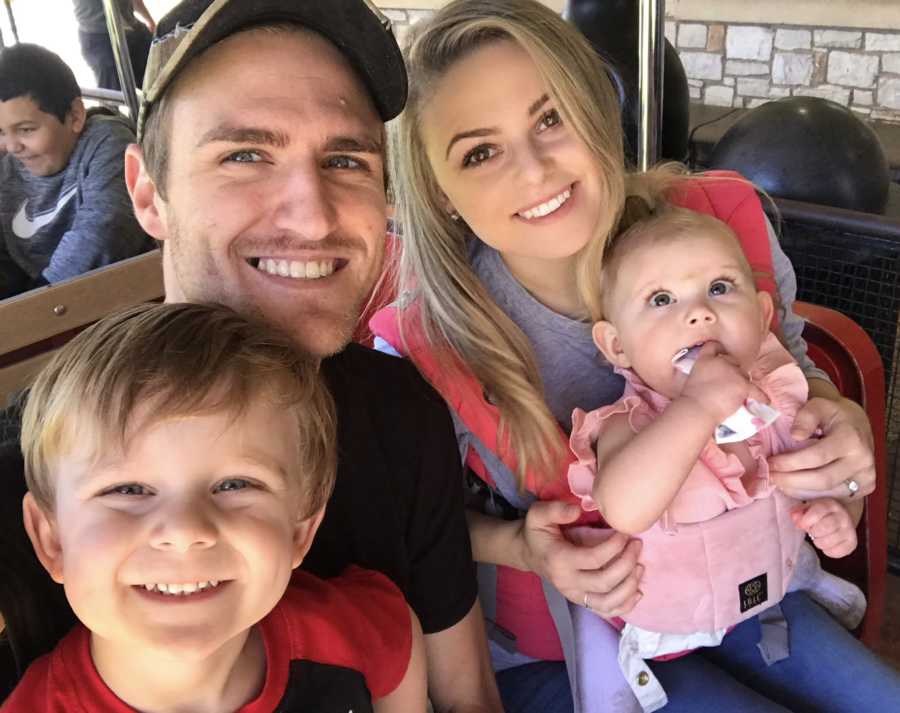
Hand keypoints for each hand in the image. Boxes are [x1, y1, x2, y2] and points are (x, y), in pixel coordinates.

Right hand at [519, 500, 643, 617]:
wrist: (528, 553)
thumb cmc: (537, 532)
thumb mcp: (538, 514)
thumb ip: (556, 510)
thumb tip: (578, 511)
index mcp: (559, 560)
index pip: (594, 559)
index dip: (615, 546)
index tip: (625, 532)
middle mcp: (567, 582)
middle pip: (605, 582)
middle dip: (627, 563)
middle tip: (637, 544)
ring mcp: (575, 595)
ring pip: (608, 602)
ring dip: (629, 586)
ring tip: (640, 566)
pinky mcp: (581, 601)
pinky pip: (606, 612)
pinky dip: (625, 606)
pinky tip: (637, 592)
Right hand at [679, 343, 766, 423]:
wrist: (697, 409)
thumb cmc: (691, 399)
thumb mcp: (691, 378)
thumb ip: (704, 373)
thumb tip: (713, 380)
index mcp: (705, 359)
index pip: (713, 346)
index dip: (719, 349)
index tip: (722, 353)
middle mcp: (721, 361)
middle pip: (734, 361)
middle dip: (733, 371)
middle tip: (728, 384)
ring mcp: (734, 372)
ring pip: (745, 375)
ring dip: (742, 383)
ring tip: (737, 394)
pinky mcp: (743, 385)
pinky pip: (756, 390)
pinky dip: (760, 396)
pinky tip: (765, 401)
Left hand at [769, 397, 874, 498]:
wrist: (856, 423)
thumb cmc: (832, 414)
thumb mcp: (818, 406)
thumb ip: (805, 417)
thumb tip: (796, 435)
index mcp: (851, 439)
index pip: (817, 457)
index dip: (790, 463)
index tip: (770, 463)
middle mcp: (862, 460)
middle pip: (822, 479)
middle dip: (791, 480)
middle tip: (770, 476)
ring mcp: (866, 476)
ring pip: (827, 492)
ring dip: (799, 489)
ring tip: (779, 481)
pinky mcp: (865, 486)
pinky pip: (835, 496)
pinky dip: (812, 495)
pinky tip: (795, 487)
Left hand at [791, 498, 857, 557]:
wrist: (840, 519)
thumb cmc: (820, 514)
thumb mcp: (809, 508)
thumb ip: (799, 512)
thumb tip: (794, 517)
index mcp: (830, 505)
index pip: (817, 513)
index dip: (806, 521)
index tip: (801, 525)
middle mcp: (843, 516)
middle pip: (824, 528)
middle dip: (813, 532)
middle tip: (812, 531)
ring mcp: (850, 530)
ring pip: (828, 542)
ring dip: (819, 542)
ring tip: (819, 537)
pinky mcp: (852, 543)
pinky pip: (836, 552)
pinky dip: (828, 551)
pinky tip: (827, 544)